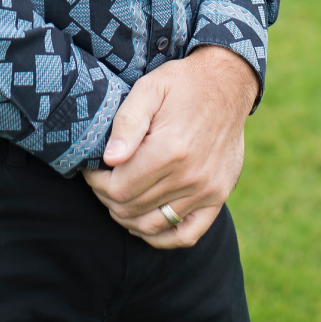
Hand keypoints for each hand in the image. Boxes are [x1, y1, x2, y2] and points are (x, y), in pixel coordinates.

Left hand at [83, 46, 257, 249]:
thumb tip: (110, 159)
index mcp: (169, 150)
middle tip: (102, 181)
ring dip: (127, 217)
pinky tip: (145, 223)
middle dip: (108, 197)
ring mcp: (206, 191)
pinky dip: (161, 237)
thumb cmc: (183, 84)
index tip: (92, 169)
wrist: (228, 84)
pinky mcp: (218, 196)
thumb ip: (128, 123)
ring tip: (119, 198)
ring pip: (153, 225)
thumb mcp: (150, 88)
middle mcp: (189, 177)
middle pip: (132, 208)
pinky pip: (187, 235)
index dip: (97, 182)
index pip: (119, 188)